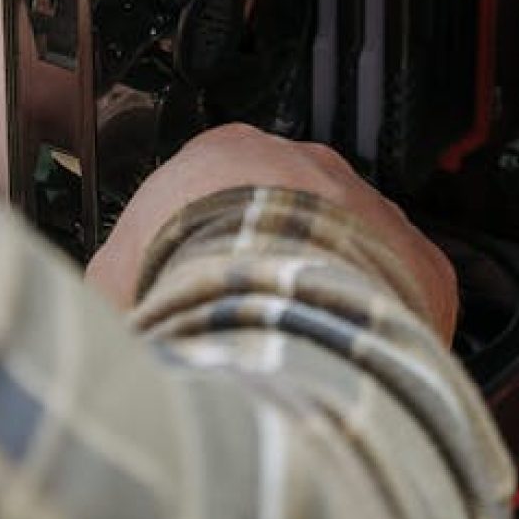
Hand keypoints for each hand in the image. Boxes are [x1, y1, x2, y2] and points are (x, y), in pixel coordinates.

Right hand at [85, 124, 458, 339]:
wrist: (272, 301)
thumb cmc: (188, 276)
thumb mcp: (112, 275)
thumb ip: (114, 280)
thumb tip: (100, 313)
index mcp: (227, 155)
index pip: (217, 184)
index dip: (203, 241)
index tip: (195, 280)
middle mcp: (308, 168)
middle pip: (292, 214)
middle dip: (273, 263)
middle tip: (248, 318)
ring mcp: (371, 211)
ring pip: (354, 252)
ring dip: (329, 294)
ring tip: (299, 350)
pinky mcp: (418, 263)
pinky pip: (407, 295)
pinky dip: (384, 329)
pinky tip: (350, 363)